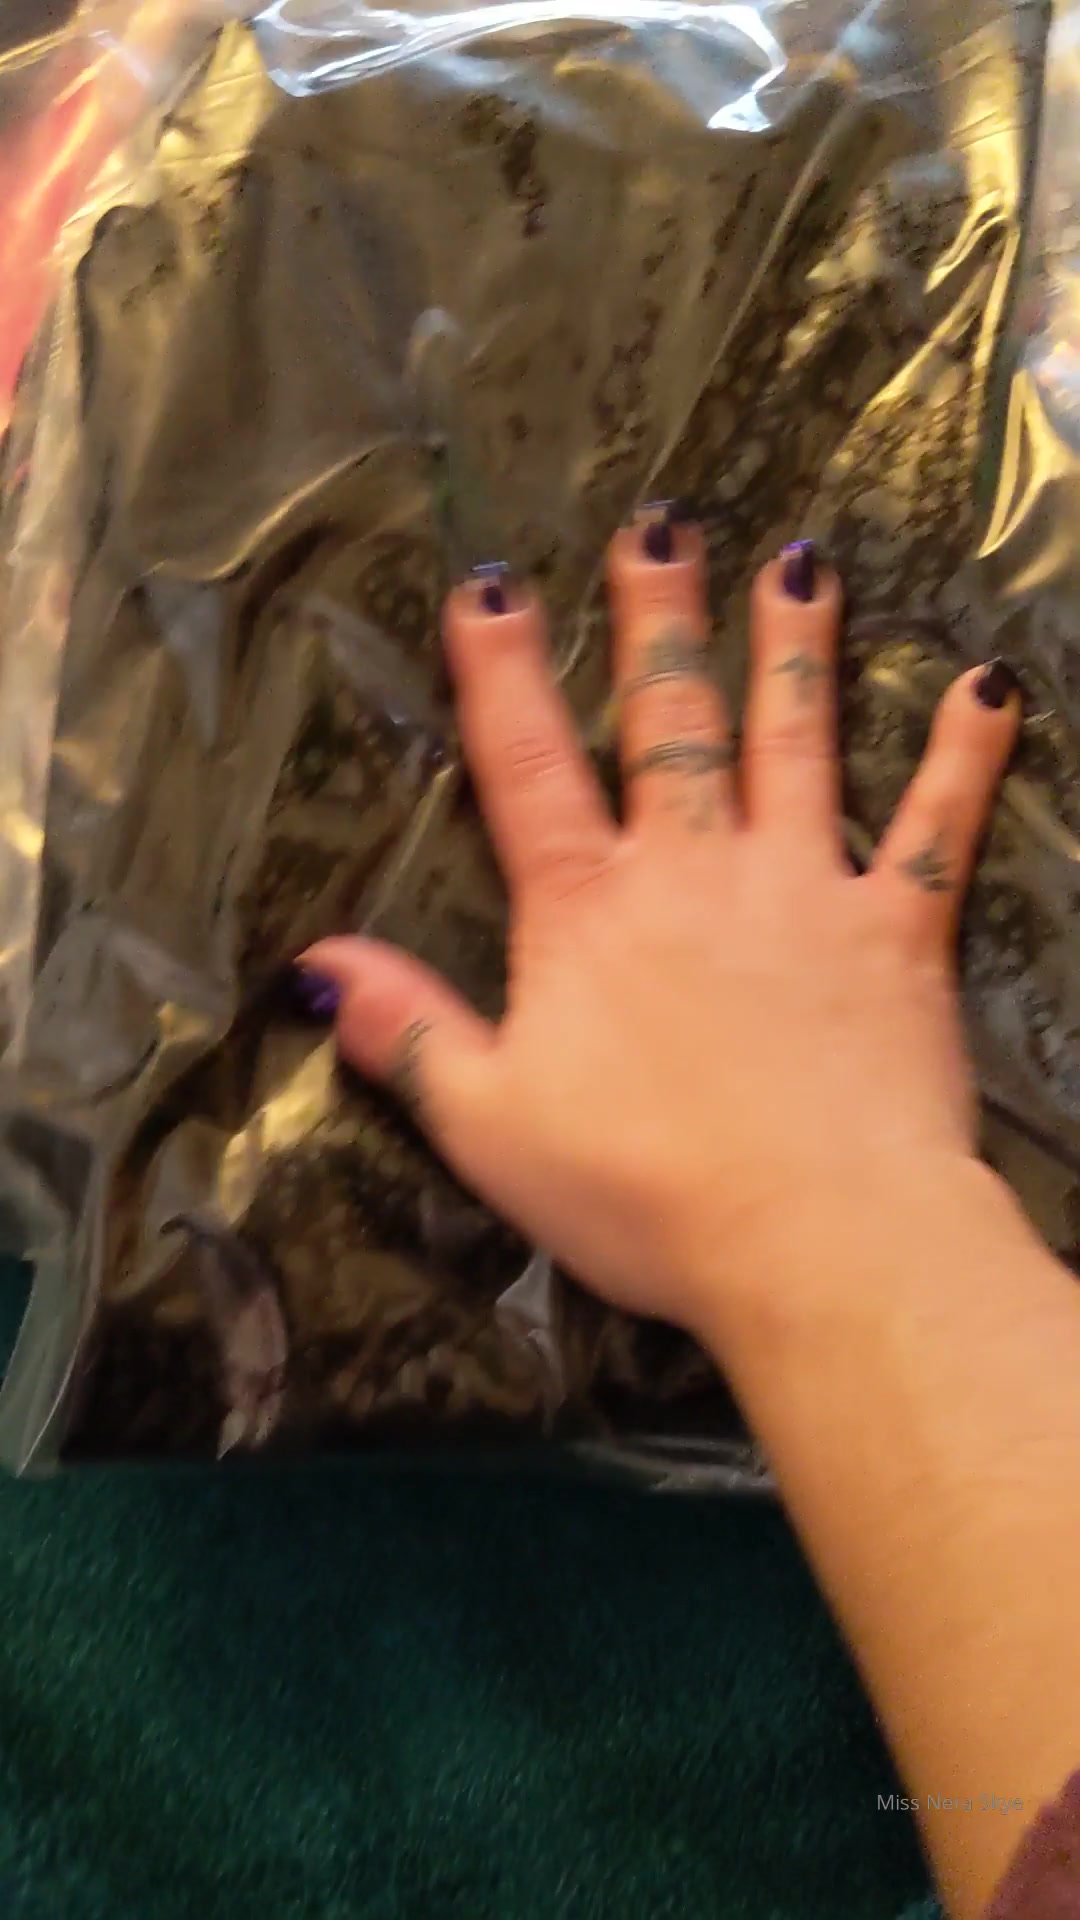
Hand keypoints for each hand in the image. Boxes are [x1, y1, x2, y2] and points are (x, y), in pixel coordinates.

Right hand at [303, 519, 1019, 1337]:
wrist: (815, 1240)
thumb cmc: (641, 1192)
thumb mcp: (488, 1125)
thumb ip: (408, 1033)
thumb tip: (316, 963)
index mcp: (588, 912)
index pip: (529, 770)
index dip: (500, 676)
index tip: (489, 587)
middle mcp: (694, 870)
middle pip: (670, 723)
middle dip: (659, 620)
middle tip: (663, 525)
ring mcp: (804, 888)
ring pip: (796, 741)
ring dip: (796, 648)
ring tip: (804, 562)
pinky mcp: (899, 930)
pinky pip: (935, 828)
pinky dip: (963, 755)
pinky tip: (988, 688)